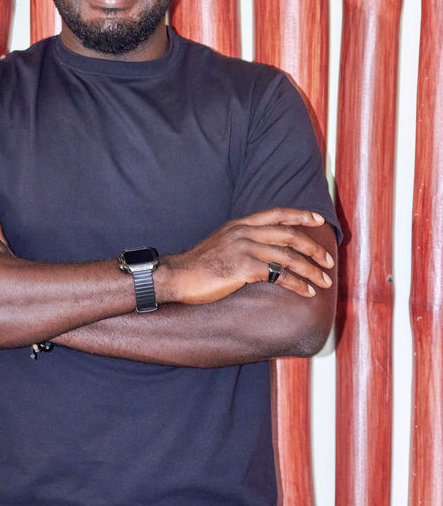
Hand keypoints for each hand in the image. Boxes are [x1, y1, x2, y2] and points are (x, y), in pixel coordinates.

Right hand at [159, 208, 334, 304]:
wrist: (177, 276)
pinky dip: (297, 284)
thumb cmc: (199, 265)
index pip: (276, 213)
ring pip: (288, 256)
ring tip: (324, 281)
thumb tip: (264, 251)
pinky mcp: (243, 268)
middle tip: (328, 261)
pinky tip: (307, 292)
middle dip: (313, 247)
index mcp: (239, 224)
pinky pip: (279, 275)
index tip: (317, 219)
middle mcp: (244, 232)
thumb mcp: (222, 244)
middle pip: (288, 234)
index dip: (300, 215)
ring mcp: (243, 248)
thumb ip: (242, 241)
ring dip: (311, 269)